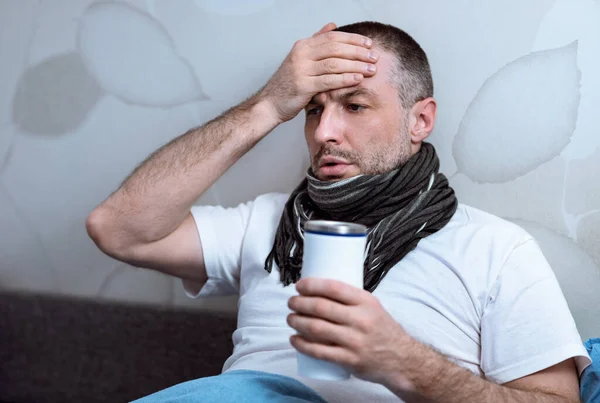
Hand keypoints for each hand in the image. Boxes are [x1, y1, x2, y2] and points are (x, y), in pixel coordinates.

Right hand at [259, 22, 378, 123]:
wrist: (270, 103)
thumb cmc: (288, 83)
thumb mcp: (301, 58)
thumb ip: (317, 42)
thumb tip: (332, 26)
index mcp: (303, 46)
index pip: (333, 37)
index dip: (353, 39)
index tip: (369, 44)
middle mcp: (301, 54)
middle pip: (336, 48)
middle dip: (358, 52)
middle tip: (374, 57)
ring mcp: (301, 70)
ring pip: (335, 63)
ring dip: (356, 66)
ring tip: (371, 69)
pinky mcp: (303, 86)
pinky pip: (329, 80)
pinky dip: (345, 79)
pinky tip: (358, 79)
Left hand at [287, 278, 413, 385]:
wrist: (402, 359)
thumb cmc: (382, 329)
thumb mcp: (373, 307)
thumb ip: (350, 299)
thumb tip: (320, 288)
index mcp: (366, 302)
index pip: (334, 287)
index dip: (312, 285)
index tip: (299, 286)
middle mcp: (360, 320)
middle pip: (321, 307)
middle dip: (299, 303)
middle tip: (292, 302)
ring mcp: (354, 341)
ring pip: (316, 328)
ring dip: (297, 321)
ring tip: (291, 318)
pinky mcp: (349, 360)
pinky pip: (320, 352)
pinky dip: (302, 345)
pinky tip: (294, 339)